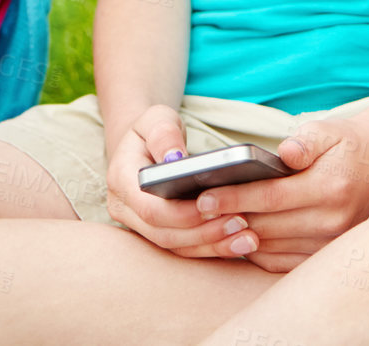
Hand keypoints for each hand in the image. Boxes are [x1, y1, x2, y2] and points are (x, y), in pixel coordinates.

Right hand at [104, 104, 257, 258]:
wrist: (145, 144)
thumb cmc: (155, 128)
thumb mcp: (157, 119)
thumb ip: (164, 135)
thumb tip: (175, 159)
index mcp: (121, 180)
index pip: (150, 209)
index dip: (183, 214)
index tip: (217, 208)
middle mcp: (126, 209)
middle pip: (165, 235)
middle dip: (204, 234)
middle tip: (242, 223)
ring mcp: (139, 226)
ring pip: (175, 247)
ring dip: (212, 246)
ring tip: (247, 237)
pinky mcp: (159, 233)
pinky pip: (185, 248)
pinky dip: (212, 248)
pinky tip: (240, 243)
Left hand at [193, 114, 368, 273]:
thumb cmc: (346, 144)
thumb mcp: (327, 130)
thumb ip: (305, 141)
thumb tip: (285, 153)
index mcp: (330, 188)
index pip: (270, 198)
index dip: (233, 198)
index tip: (202, 198)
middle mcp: (332, 220)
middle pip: (266, 225)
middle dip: (227, 218)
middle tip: (193, 212)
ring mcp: (330, 242)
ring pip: (270, 246)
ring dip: (238, 237)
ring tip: (210, 223)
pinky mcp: (326, 253)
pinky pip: (281, 261)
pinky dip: (257, 250)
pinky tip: (239, 235)